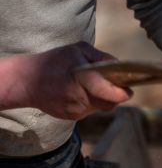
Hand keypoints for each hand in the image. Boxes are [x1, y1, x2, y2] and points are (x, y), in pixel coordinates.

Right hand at [16, 42, 131, 119]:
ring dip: (102, 98)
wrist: (25, 81)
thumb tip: (119, 66)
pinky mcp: (71, 117)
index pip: (111, 93)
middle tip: (115, 86)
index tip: (128, 88)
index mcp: (83, 79)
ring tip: (92, 86)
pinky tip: (80, 92)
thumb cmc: (54, 62)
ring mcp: (75, 110)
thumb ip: (101, 57)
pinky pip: (89, 111)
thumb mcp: (78, 50)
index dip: (123, 93)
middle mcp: (80, 98)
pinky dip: (90, 102)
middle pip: (110, 103)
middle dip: (115, 96)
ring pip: (100, 107)